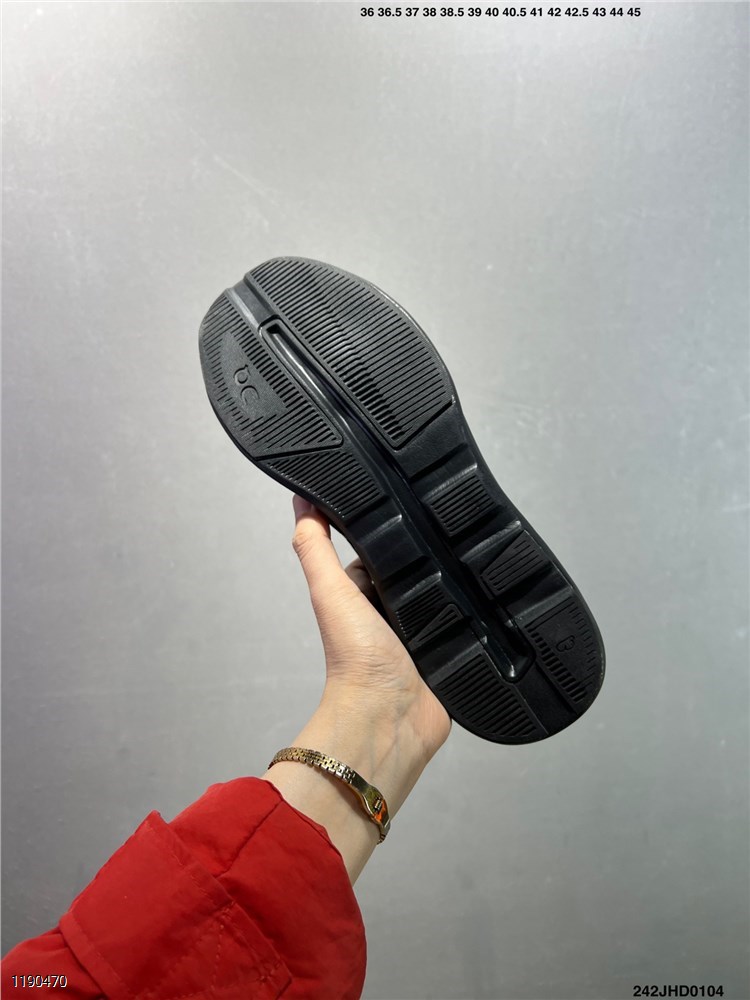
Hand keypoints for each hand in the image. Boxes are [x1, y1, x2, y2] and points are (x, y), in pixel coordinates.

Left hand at [291, 495, 450, 766]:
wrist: (391, 718)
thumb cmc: (355, 663)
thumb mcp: (331, 592)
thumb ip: (314, 547)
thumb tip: (299, 499)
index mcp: (361, 596)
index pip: (379, 551)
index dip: (390, 529)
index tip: (404, 498)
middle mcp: (391, 613)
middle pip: (416, 570)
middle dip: (431, 554)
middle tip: (448, 530)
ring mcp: (423, 632)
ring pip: (445, 593)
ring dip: (456, 583)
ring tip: (472, 559)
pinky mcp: (450, 649)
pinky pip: (468, 623)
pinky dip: (477, 613)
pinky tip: (487, 596)